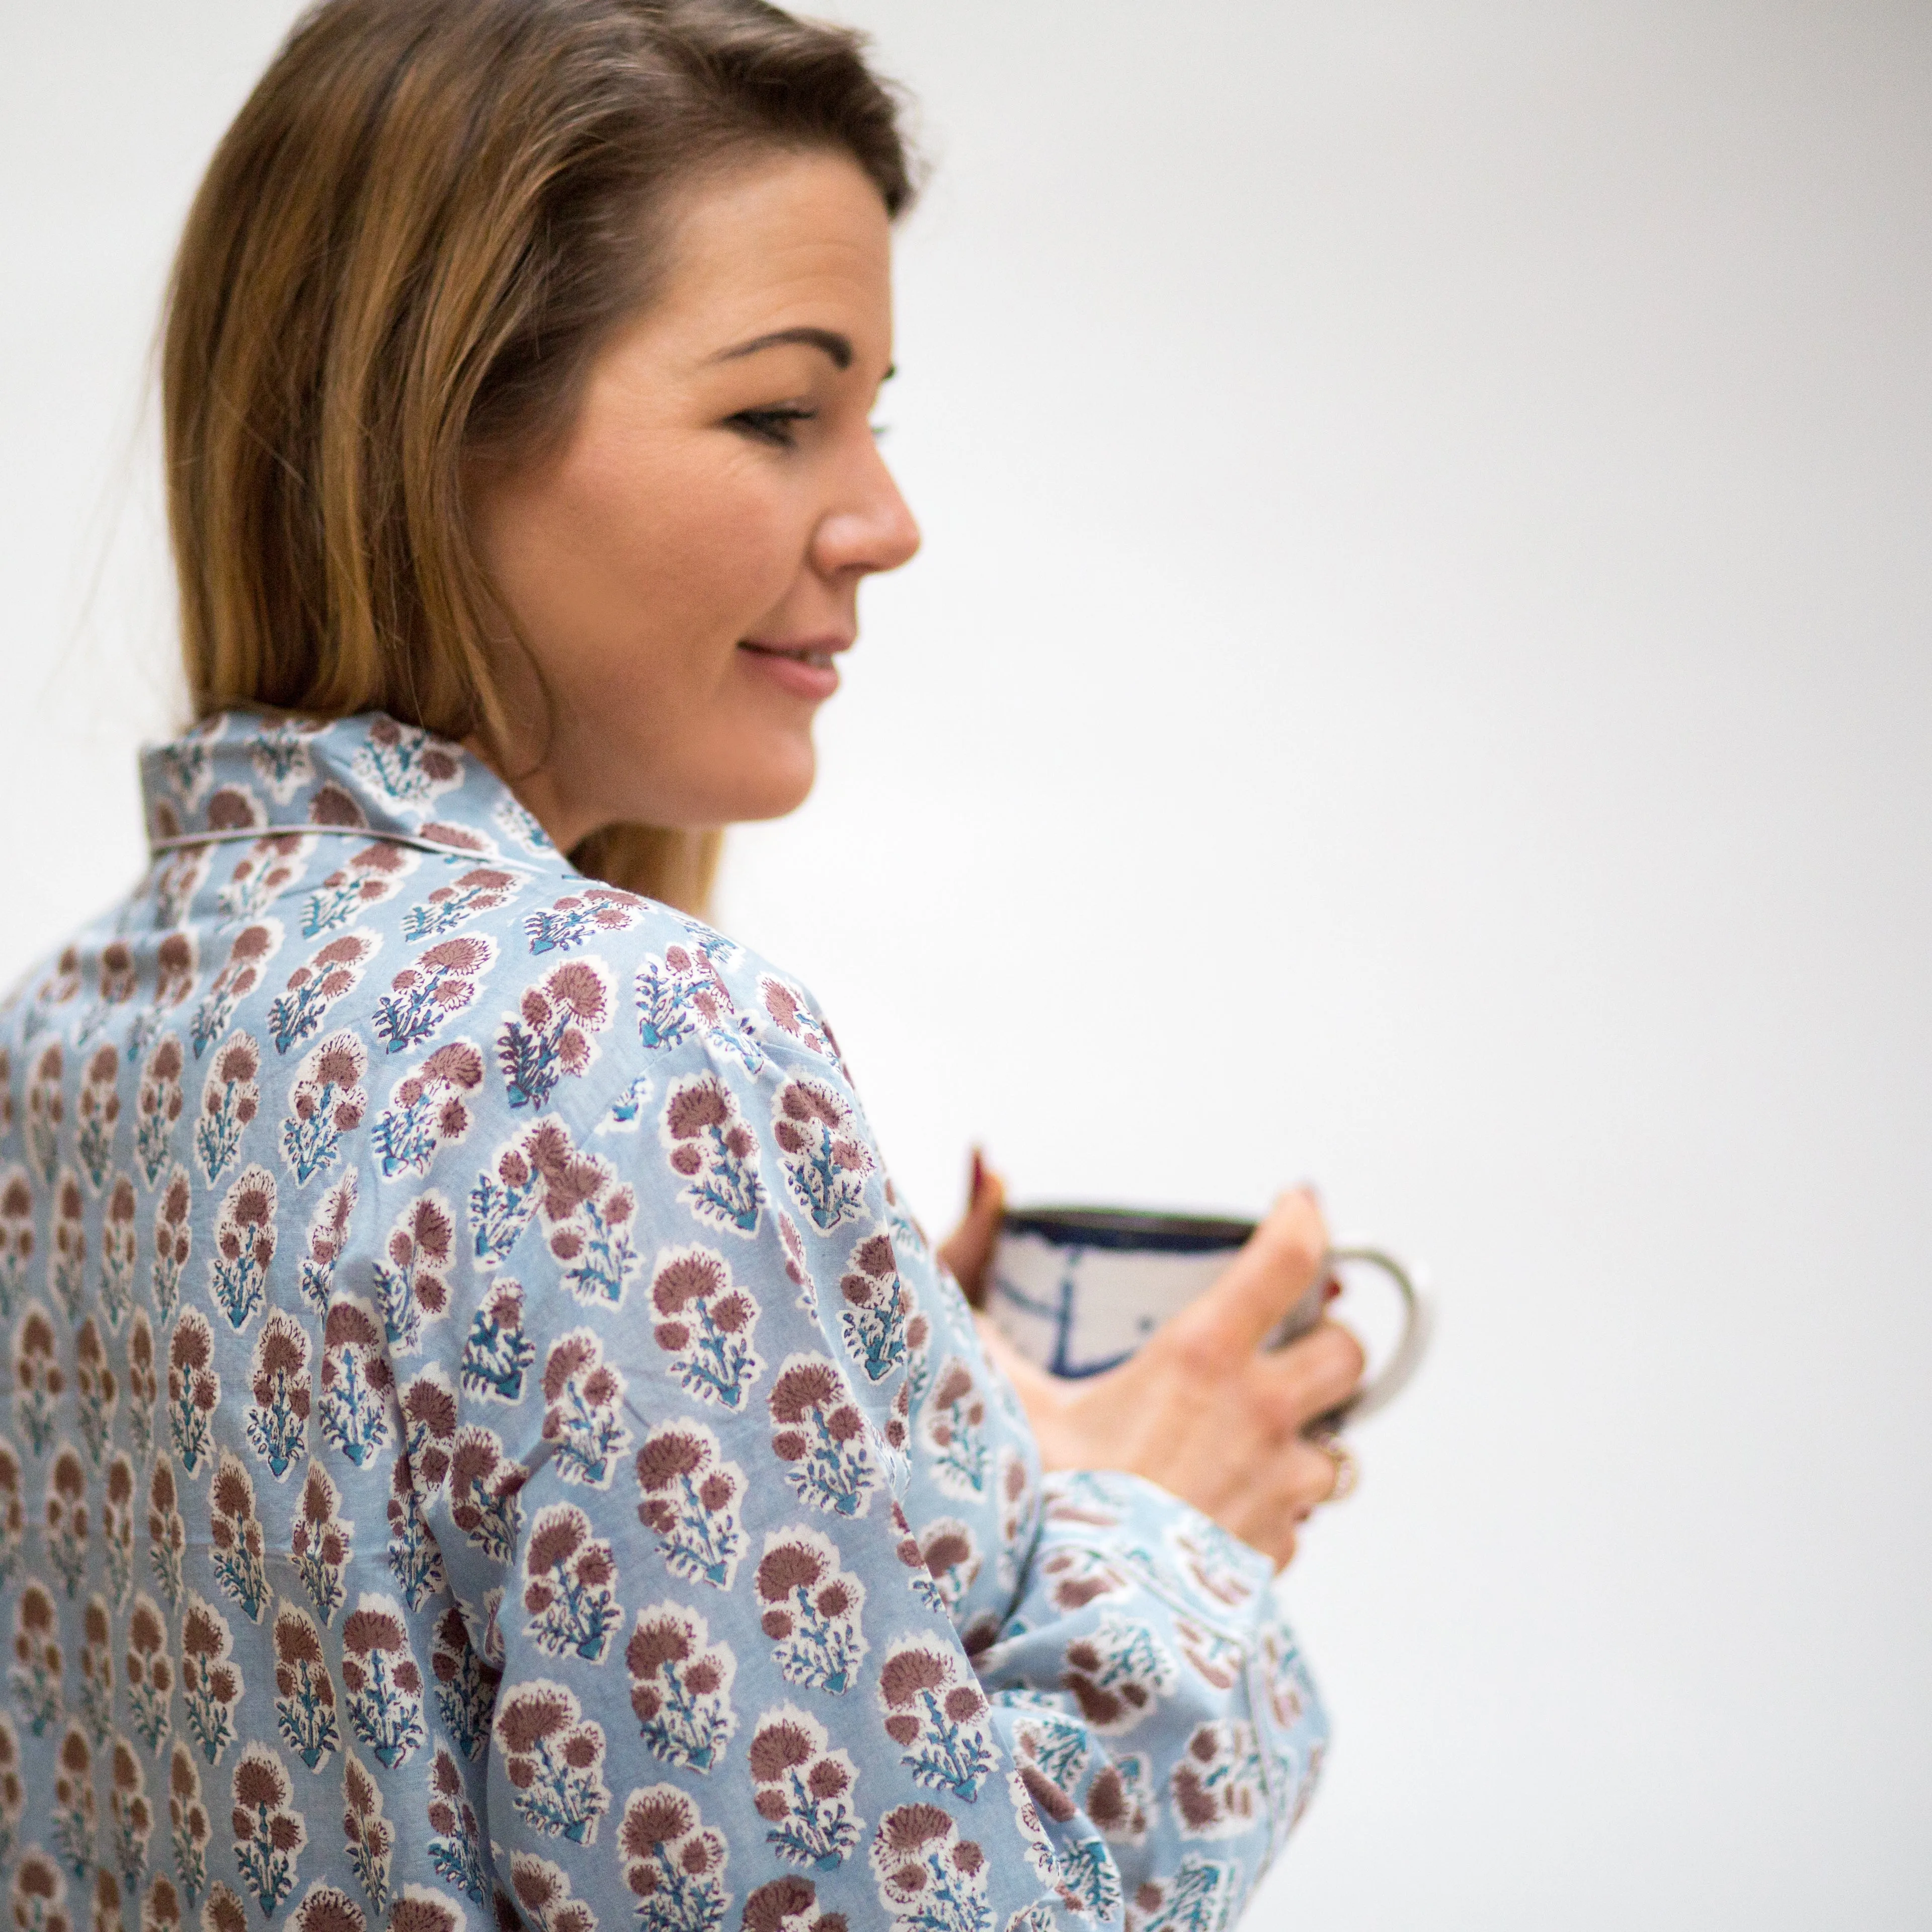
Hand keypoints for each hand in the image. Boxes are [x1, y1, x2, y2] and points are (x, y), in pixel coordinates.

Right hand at [941, 1158, 1363, 1569]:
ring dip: (1304, 1437)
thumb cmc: (1041, 1507)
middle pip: (1349, 1352)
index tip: (1300, 1204)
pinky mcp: (1274, 1556)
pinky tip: (1220, 1506)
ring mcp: (1278, 1491)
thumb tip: (979, 1211)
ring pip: (1336, 1447)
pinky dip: (1275, 1507)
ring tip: (1249, 1437)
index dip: (1305, 1219)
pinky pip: (1299, 1520)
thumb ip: (983, 1304)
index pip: (1289, 1258)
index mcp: (1202, 1359)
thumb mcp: (1007, 1395)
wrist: (1074, 1633)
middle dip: (1328, 1341)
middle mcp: (1259, 1417)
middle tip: (1288, 1341)